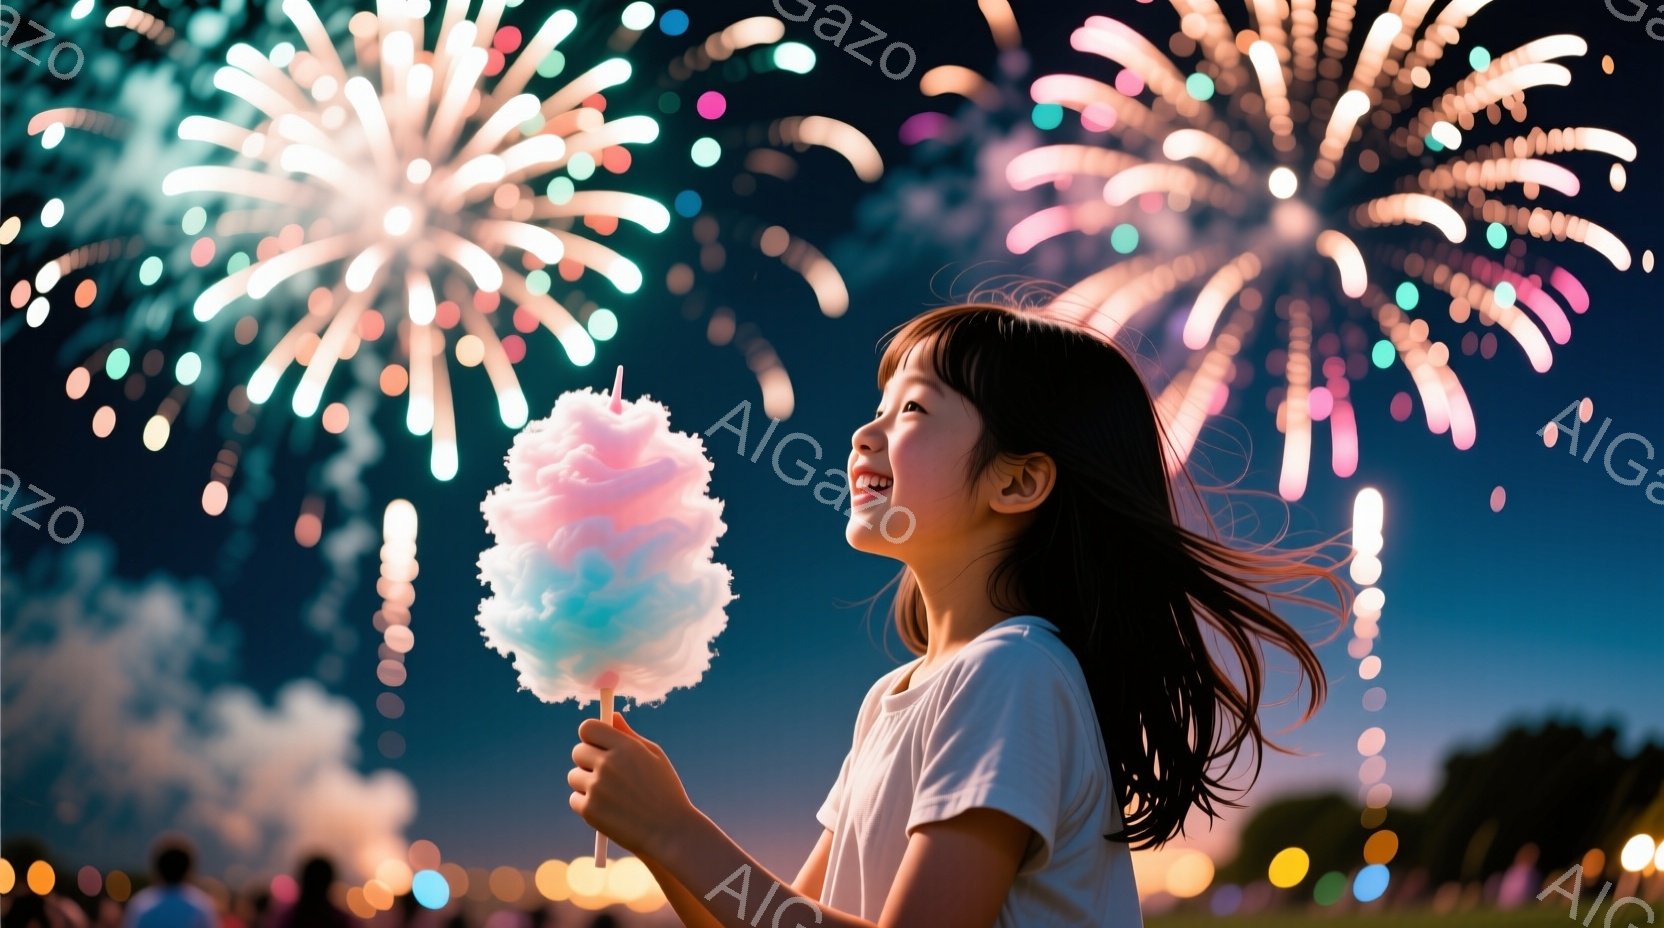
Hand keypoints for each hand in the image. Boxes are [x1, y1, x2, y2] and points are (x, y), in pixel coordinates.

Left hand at [569, 711, 697, 858]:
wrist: (670, 832)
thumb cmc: (665, 791)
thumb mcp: (654, 756)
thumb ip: (629, 735)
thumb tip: (611, 716)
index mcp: (625, 747)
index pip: (588, 728)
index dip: (591, 735)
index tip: (597, 744)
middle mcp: (608, 764)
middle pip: (578, 751)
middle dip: (587, 760)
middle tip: (604, 772)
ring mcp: (597, 788)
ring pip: (574, 776)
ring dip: (586, 783)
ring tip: (610, 794)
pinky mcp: (589, 810)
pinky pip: (574, 799)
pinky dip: (586, 804)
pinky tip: (607, 809)